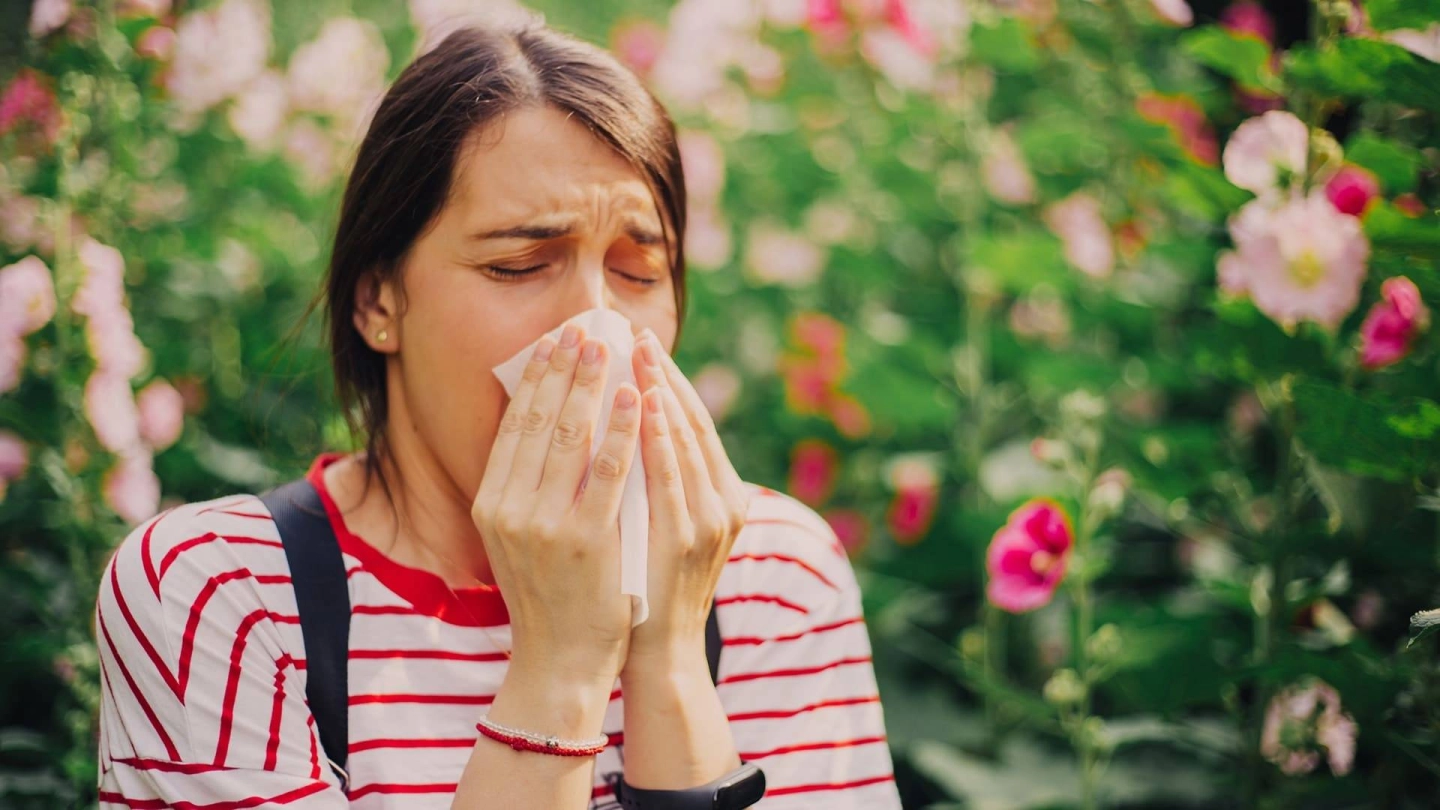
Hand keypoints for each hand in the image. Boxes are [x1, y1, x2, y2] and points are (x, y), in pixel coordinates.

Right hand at [471, 323, 641, 682]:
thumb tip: (544, 420)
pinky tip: (637, 399)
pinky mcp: (587, 540)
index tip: (554, 341)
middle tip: (586, 329)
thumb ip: (525, 486)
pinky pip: (610, 473)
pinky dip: (623, 431)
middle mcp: (509, 509)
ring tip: (612, 348)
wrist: (561, 659)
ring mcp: (546, 524)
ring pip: (571, 437)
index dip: (535, 378)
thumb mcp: (518, 536)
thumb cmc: (549, 593)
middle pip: (538, 420)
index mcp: (490, 503)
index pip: (512, 425)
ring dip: (592, 386)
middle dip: (564, 369)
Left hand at [624, 328, 751, 673]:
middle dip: (662, 374)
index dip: (668, 379)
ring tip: (637, 353)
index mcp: (721, 495)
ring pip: (686, 441)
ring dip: (661, 392)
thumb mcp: (659, 523)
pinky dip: (659, 435)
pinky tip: (641, 403)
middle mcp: (724, 502)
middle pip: (692, 422)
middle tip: (633, 332)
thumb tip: (622, 420)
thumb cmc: (645, 583)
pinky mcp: (686, 538)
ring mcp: (709, 520)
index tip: (639, 342)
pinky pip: (671, 475)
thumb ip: (653, 478)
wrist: (653, 652)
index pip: (693, 422)